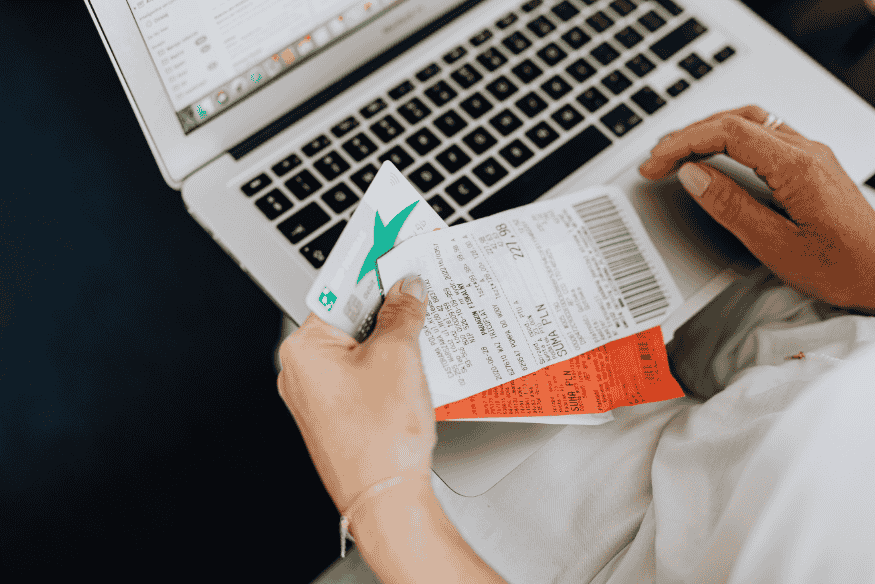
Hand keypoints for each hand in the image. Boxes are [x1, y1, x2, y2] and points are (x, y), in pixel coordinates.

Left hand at [276, 276, 435, 513]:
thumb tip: (407, 287)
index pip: (337, 288)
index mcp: (304, 349)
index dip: (369, 265)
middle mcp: (302, 372)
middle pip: (348, 316)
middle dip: (386, 302)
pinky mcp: (339, 415)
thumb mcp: (398, 356)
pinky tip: (415, 360)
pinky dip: (388, 361)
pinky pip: (362, 373)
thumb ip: (402, 312)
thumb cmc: (380, 438)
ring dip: (391, 333)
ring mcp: (319, 397)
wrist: (386, 500)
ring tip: (423, 323)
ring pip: (358, 346)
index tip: (389, 242)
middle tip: (418, 284)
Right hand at [639, 104, 874, 313]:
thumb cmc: (844, 267)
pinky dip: (731, 139)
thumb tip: (694, 176)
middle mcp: (807, 152)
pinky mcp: (813, 166)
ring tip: (680, 152)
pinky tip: (718, 156)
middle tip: (657, 159)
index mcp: (797, 166)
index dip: (684, 143)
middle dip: (690, 134)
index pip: (729, 133)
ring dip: (711, 131)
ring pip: (753, 122)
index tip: (656, 163)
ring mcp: (812, 156)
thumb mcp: (776, 246)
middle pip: (739, 119)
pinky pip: (766, 136)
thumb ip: (731, 206)